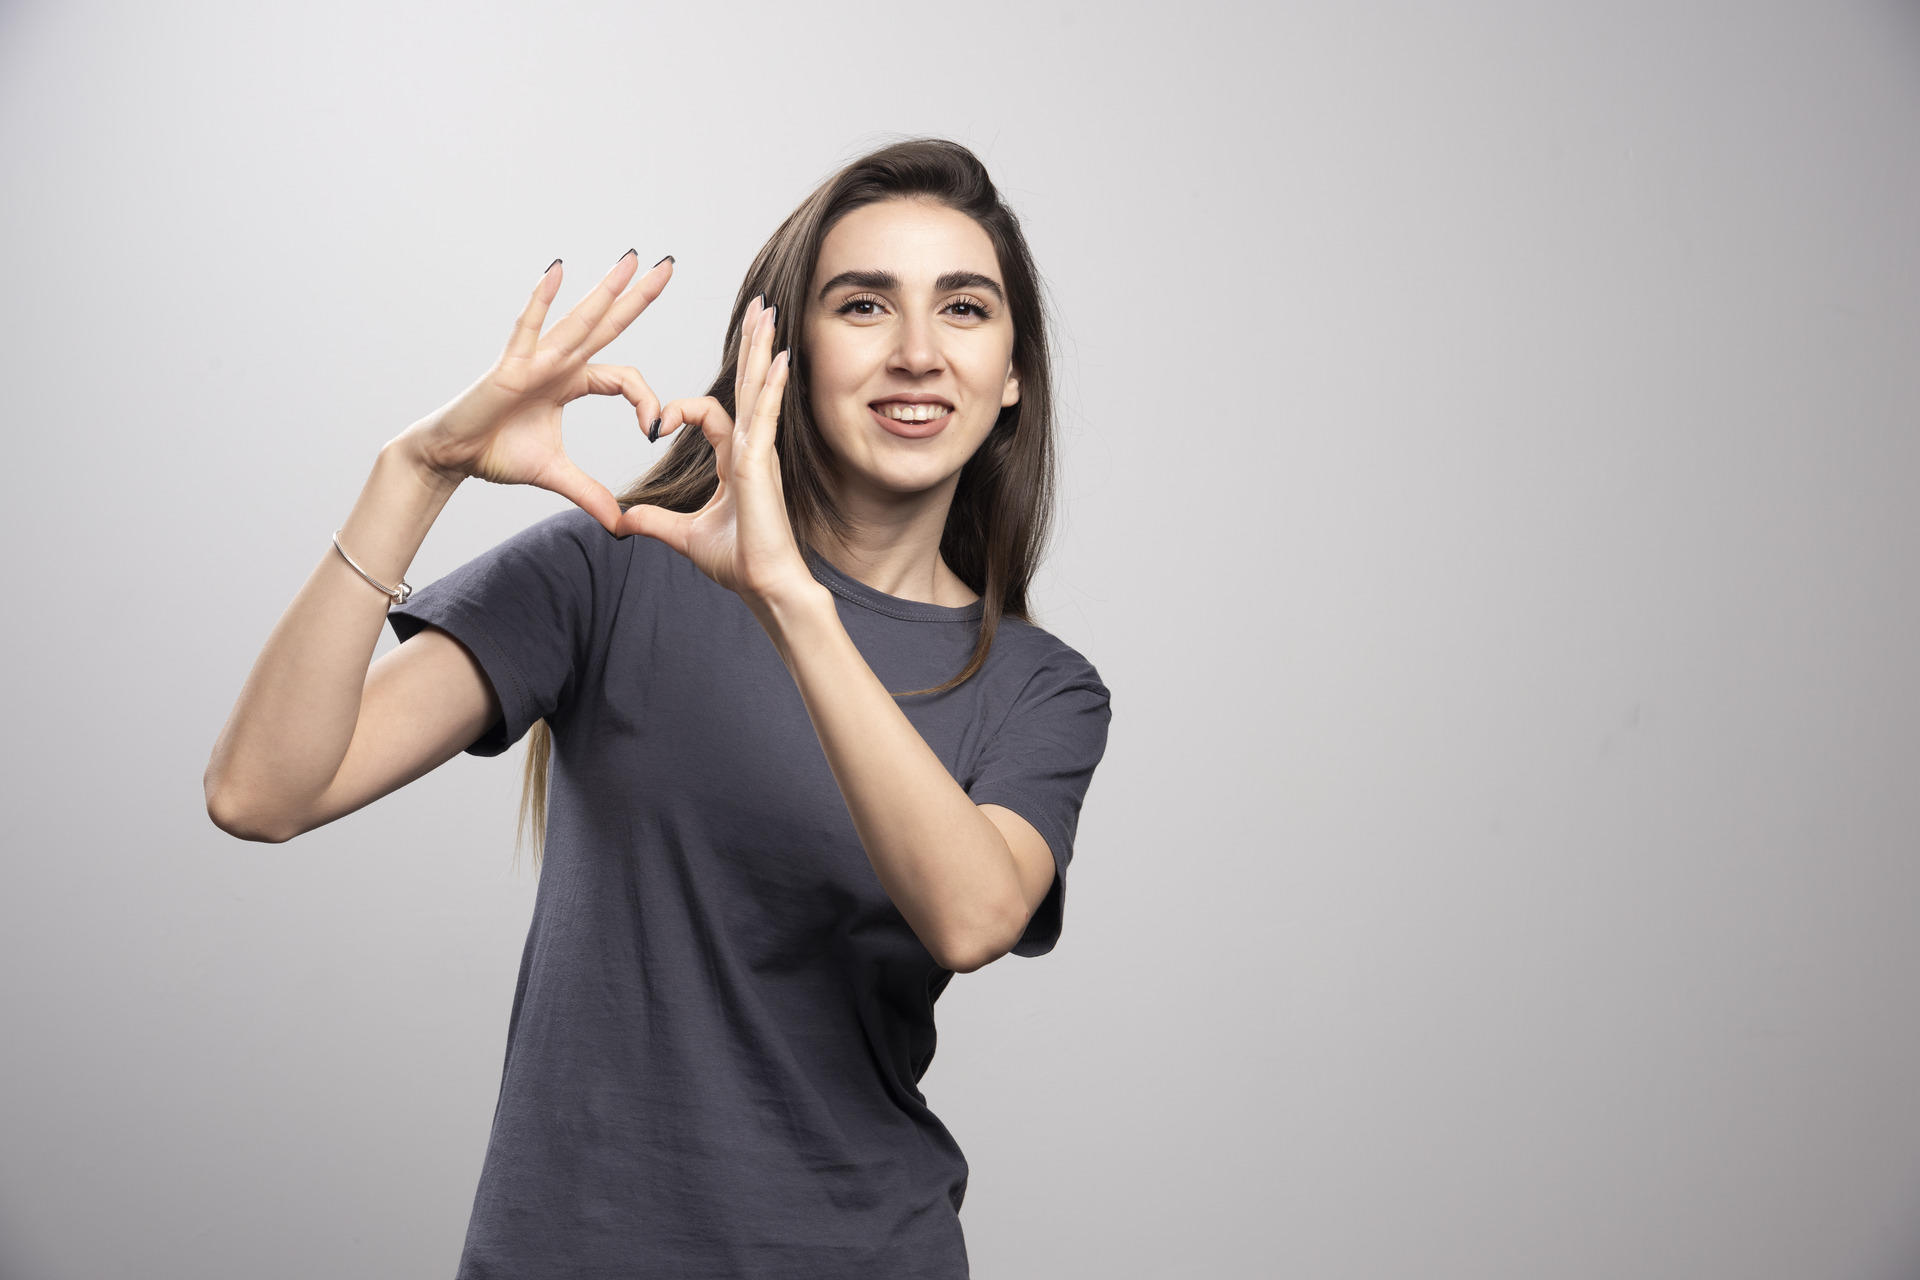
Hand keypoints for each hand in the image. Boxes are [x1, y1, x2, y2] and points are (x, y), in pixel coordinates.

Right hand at [394, 252, 669, 534]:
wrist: (452, 456)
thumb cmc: (496, 453)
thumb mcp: (555, 476)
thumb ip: (590, 494)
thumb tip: (620, 525)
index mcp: (572, 381)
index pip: (624, 377)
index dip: (646, 401)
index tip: (655, 430)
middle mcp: (557, 361)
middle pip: (608, 324)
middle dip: (638, 296)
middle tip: (669, 265)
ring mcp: (534, 358)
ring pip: (579, 320)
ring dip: (605, 289)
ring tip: (632, 258)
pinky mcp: (509, 365)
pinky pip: (528, 326)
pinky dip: (541, 300)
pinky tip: (557, 269)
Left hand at [616, 294, 813, 608]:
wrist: (765, 586)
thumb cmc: (739, 563)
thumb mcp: (684, 536)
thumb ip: (654, 522)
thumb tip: (623, 520)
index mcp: (735, 462)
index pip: (710, 416)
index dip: (680, 411)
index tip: (656, 422)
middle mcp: (751, 450)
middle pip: (747, 387)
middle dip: (751, 347)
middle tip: (756, 309)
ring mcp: (760, 454)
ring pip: (758, 391)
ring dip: (762, 351)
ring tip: (767, 314)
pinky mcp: (761, 464)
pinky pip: (764, 416)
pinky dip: (770, 387)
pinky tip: (778, 359)